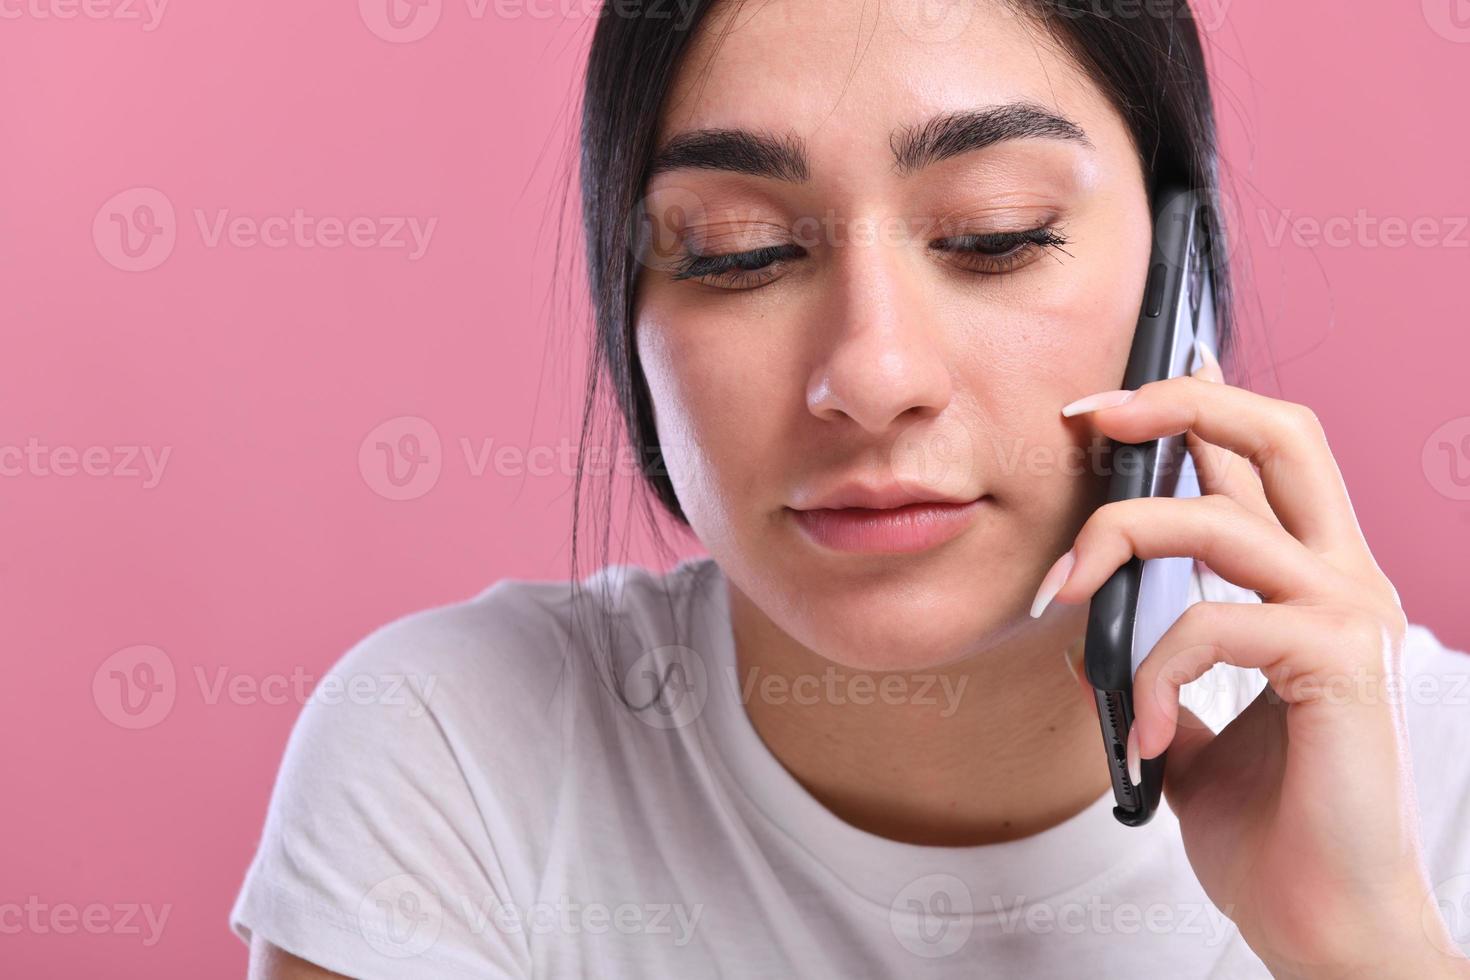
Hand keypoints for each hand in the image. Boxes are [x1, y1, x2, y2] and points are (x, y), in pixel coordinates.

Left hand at [1033, 344, 1469, 978]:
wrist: (1327, 925)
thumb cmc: (1276, 835)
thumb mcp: (1193, 734)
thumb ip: (1161, 677)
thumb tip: (1092, 646)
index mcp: (1313, 586)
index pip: (1257, 461)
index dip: (1183, 413)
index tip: (1097, 416)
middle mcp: (1345, 582)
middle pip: (1281, 432)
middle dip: (1179, 401)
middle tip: (1092, 417)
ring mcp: (1351, 616)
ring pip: (1221, 521)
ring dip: (1119, 540)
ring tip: (1063, 595)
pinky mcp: (1341, 664)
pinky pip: (1211, 625)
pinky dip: (1150, 672)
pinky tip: (1137, 735)